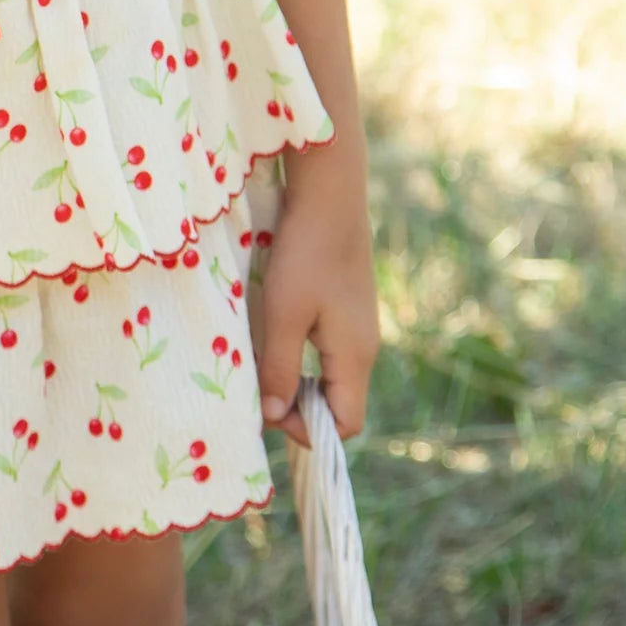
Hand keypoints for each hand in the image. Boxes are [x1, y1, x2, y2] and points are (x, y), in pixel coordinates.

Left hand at [253, 141, 378, 449]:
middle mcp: (365, 348)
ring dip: (298, 382)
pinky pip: (330, 352)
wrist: (331, 195)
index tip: (270, 410)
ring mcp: (360, 327)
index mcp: (355, 357)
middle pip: (340, 404)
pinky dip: (305, 359)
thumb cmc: (305, 254)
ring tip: (264, 365)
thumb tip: (273, 417)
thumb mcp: (283, 315)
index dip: (309, 430)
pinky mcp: (349, 308)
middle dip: (300, 408)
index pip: (346, 424)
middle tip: (260, 391)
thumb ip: (278, 369)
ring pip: (332, 377)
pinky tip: (277, 337)